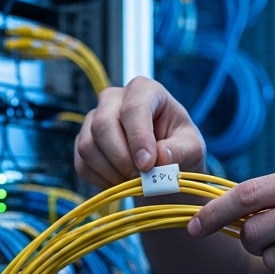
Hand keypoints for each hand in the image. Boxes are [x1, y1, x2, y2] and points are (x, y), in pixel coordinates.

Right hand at [75, 77, 206, 188]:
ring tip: (134, 183)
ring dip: (111, 172)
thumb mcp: (192, 148)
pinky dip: (101, 180)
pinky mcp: (83, 141)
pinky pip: (82, 163)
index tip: (148, 165)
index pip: (134, 108)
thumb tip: (160, 157)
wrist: (162, 163)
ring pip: (88, 146)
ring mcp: (93, 118)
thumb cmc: (179, 147)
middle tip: (140, 179)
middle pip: (103, 125)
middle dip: (121, 158)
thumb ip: (180, 151)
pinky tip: (121, 183)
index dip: (138, 138)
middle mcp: (113, 98)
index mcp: (144, 90)